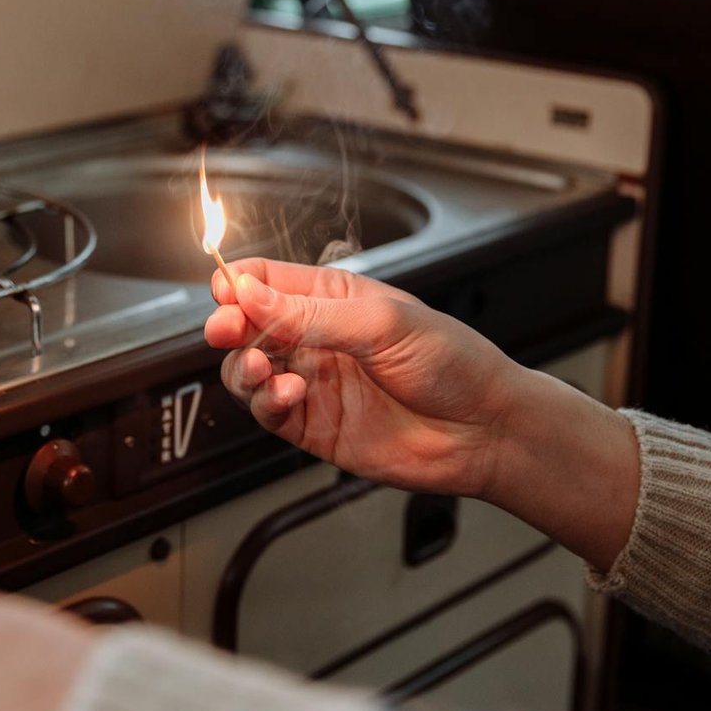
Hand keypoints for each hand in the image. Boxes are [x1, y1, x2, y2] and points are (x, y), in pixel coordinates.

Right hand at [204, 259, 639, 567]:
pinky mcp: (312, 427)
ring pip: (247, 371)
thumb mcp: (381, 323)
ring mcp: (312, 383)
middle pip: (247, 326)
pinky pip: (268, 413)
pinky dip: (266, 402)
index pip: (267, 281)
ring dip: (242, 367)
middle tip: (226, 329)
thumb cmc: (453, 363)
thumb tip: (250, 295)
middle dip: (229, 325)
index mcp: (333, 299)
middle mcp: (316, 338)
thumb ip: (310, 314)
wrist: (485, 430)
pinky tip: (290, 394)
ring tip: (260, 367)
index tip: (226, 291)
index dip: (240, 283)